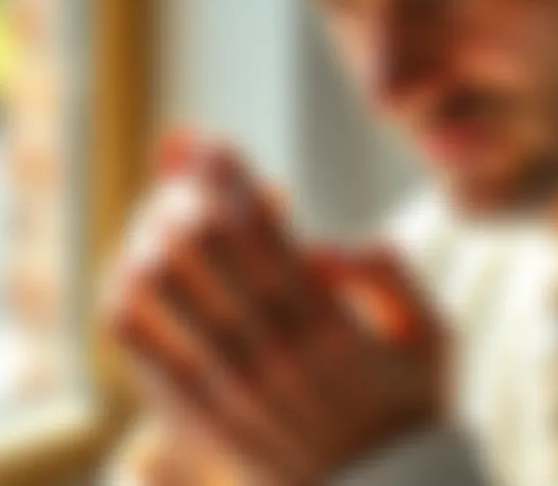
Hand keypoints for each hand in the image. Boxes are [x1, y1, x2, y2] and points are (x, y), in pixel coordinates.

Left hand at [106, 137, 443, 485]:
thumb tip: (316, 245)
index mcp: (329, 326)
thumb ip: (384, 271)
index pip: (263, 230)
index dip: (234, 177)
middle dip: (189, 188)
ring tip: (164, 208)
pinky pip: (138, 347)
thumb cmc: (411, 403)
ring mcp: (229, 387)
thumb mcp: (431, 329)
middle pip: (205, 245)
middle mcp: (272, 353)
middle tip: (187, 162)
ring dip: (152, 232)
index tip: (216, 141)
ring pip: (162, 287)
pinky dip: (125, 293)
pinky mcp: (198, 415)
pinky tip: (132, 264)